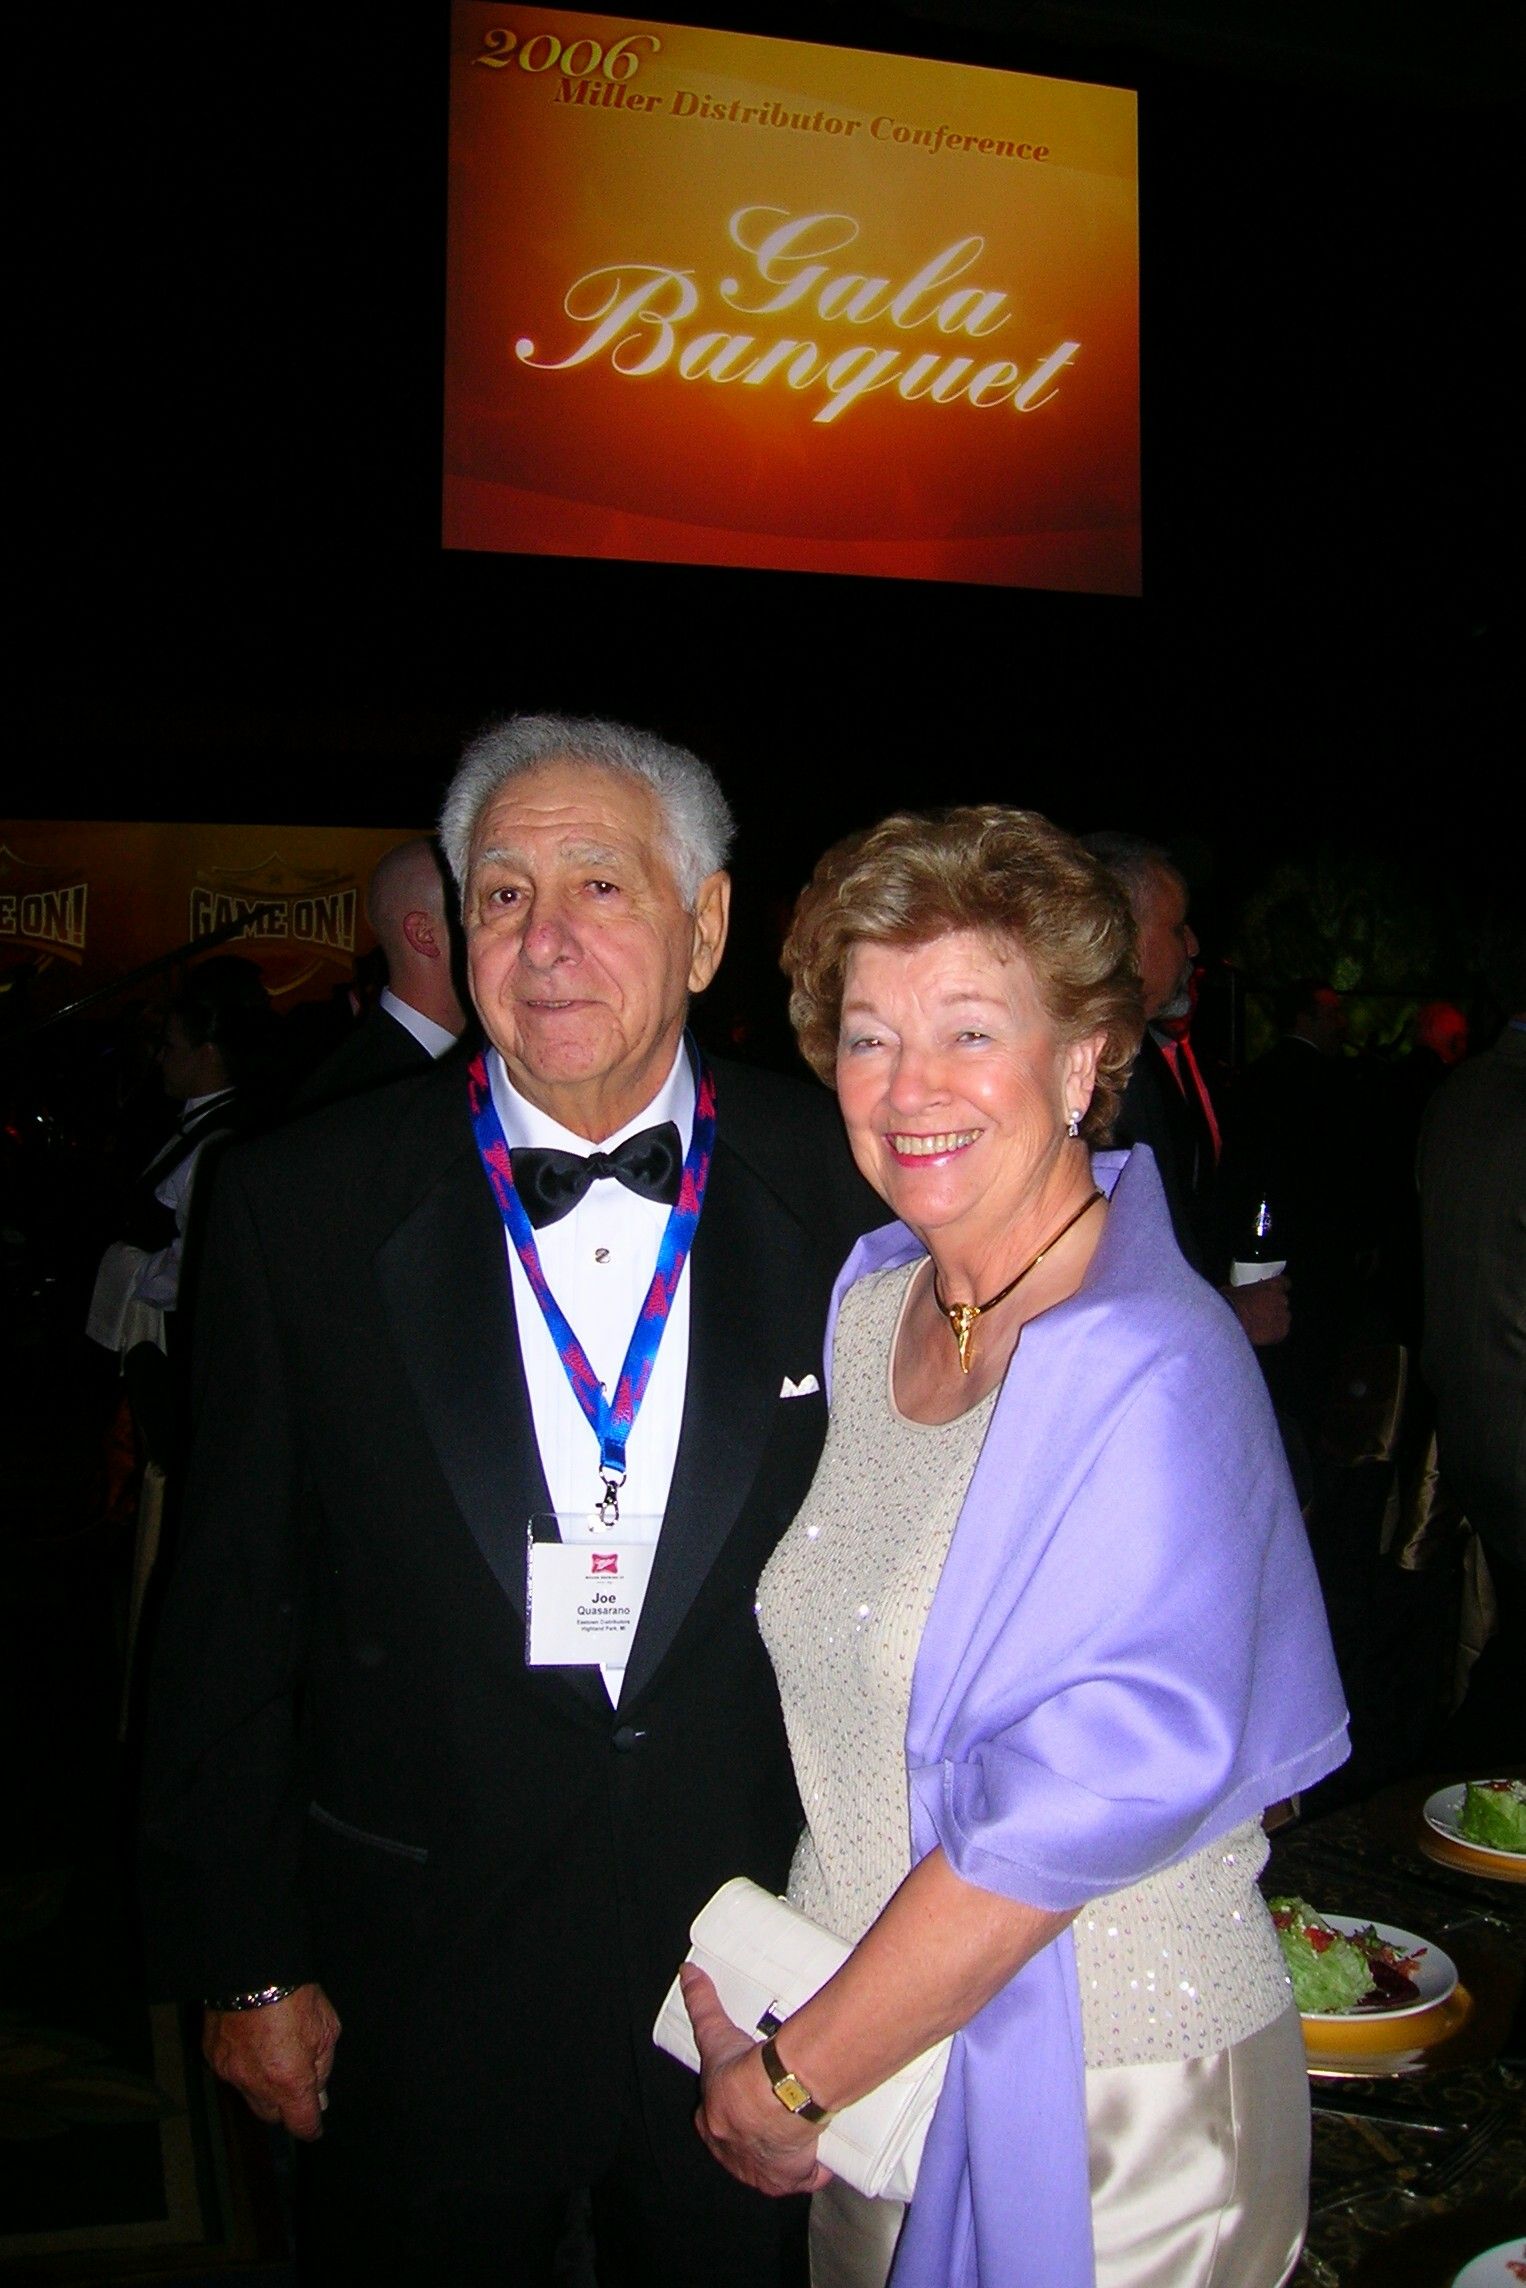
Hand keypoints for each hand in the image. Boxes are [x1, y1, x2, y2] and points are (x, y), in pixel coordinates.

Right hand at [202, 1981, 340, 2138]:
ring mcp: (231, 2072)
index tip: (314, 2126)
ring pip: (249, 2095)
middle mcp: (256, 2083)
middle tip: (296, 2081)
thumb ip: (322, 2066)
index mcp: (289, 2080)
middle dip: (285, 2105)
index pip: (300, 2122)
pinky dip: (243, 2066)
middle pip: (271, 2115)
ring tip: (274, 2053)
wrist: (254, 1969)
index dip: (310, 2126)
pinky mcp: (213, 2057)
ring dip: (263, 2085)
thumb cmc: (295, 1994)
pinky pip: (231, 2073)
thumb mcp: (326, 2028)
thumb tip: (318, 2092)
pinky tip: (252, 2042)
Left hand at [681, 1964, 831, 2198]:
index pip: (715, 2120)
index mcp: (714, 2125)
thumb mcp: (715, 2034)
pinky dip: (814, 2169)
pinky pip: (805, 2176)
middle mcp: (736, 2153)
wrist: (776, 2099)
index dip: (727, 2109)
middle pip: (745, 2144)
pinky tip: (822, 2156)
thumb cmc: (742, 2075)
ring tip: (798, 2127)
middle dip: (755, 2132)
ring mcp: (764, 2168)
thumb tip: (689, 1977)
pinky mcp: (792, 2175)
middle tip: (776, 2109)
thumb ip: (702, 2004)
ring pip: (773, 2163)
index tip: (743, 2096)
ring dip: (783, 2151)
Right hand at [1226, 1273, 1290, 1346]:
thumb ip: (1243, 1291)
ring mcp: (1283, 1317)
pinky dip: (1272, 1334)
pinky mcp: (1281, 1332)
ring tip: (1259, 1326)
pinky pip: (1280, 1333)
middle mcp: (1281, 1300)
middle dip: (1273, 1306)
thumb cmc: (1228, 1304)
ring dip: (1274, 1321)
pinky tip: (1261, 1335)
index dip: (1277, 1289)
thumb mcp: (1233, 1290)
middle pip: (1283, 1302)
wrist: (1227, 1322)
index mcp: (1272, 1285)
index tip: (1271, 1292)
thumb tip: (1238, 1294)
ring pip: (1283, 1318)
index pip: (1284, 1283)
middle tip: (1259, 1312)